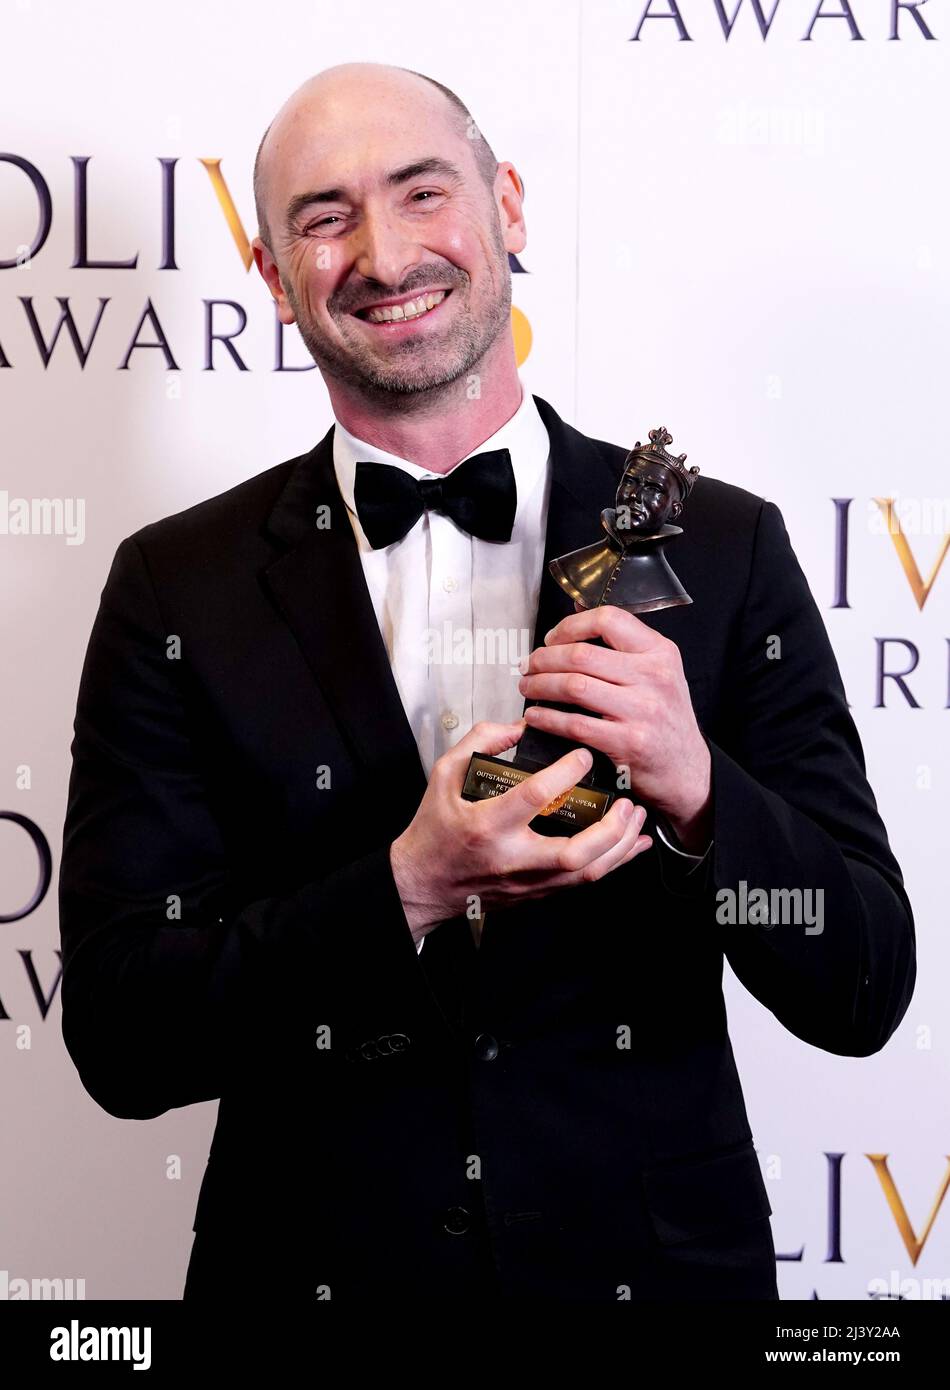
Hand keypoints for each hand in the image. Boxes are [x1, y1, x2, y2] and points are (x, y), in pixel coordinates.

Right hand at [389, 718, 652, 942]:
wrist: (423, 883)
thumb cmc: (434, 830)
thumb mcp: (443, 774)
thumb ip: (479, 742)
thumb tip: (518, 727)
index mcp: (487, 825)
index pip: (534, 798)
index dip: (565, 774)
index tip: (583, 756)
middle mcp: (512, 859)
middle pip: (574, 852)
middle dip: (610, 829)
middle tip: (627, 801)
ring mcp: (527, 881)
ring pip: (586, 873)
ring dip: (620, 848)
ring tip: (637, 818)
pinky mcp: (537, 891)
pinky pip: (584, 881)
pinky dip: (613, 862)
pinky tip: (631, 844)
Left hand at [517, 606, 711, 852]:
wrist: (687, 770)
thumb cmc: (666, 719)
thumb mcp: (660, 673)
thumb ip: (624, 646)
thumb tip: (577, 612)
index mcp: (660, 652)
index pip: (608, 620)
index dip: (570, 626)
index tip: (552, 638)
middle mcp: (654, 676)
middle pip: (581, 654)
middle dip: (544, 659)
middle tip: (528, 666)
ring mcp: (642, 709)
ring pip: (574, 686)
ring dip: (540, 685)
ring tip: (527, 687)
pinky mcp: (628, 741)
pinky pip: (575, 724)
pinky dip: (547, 718)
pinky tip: (535, 716)